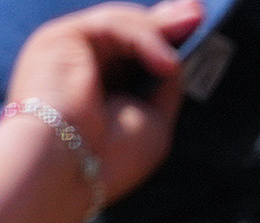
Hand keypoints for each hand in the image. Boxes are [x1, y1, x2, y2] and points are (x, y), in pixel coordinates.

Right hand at [1, 0, 205, 209]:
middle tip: (198, 14)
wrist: (66, 171)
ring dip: (159, 30)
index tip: (196, 24)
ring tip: (190, 35)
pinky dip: (144, 40)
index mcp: (98, 87)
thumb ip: (166, 84)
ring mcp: (68, 50)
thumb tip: (180, 52)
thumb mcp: (154, 121)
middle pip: (127, 30)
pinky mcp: (60, 38)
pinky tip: (165, 64)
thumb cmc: (108, 159)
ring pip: (120, 24)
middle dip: (166, 20)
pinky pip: (111, 26)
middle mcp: (79, 64)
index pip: (133, 51)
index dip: (162, 36)